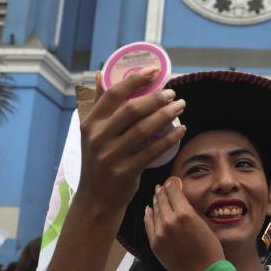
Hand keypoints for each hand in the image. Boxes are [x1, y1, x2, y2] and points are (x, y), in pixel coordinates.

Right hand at [76, 69, 186, 216]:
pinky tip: (180, 130)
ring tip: (180, 107)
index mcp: (90, 123)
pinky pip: (152, 151)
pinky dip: (168, 139)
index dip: (135, 79)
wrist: (96, 198)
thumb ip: (97, 103)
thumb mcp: (92, 132)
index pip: (113, 94)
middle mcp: (98, 137)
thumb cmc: (98, 160)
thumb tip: (99, 74)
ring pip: (144, 129)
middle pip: (132, 110)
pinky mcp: (126, 171)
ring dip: (166, 115)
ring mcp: (111, 155)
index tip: (153, 71)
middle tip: (173, 94)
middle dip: (156, 98)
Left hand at [144, 177, 224, 270]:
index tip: (170, 182)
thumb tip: (181, 202)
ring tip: (156, 196)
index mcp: (184, 214)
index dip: (171, 186)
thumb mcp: (203, 224)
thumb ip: (189, 211)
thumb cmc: (210, 249)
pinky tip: (148, 209)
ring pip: (155, 211)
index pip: (174, 193)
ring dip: (156, 202)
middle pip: (162, 200)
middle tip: (161, 186)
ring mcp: (159, 233)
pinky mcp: (154, 244)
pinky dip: (148, 215)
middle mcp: (169, 221)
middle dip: (162, 192)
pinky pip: (148, 224)